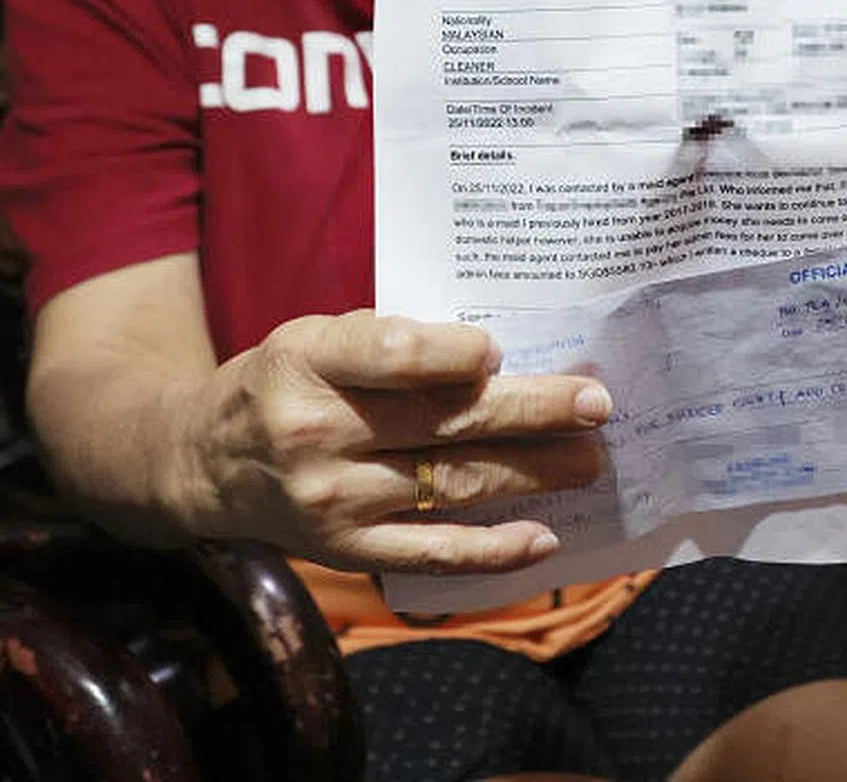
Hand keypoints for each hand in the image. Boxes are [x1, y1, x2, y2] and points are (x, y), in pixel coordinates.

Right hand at [200, 310, 610, 573]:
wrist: (205, 464)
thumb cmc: (285, 382)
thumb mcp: (316, 336)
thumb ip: (389, 341)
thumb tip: (495, 357)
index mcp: (309, 362)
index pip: (390, 355)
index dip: (452, 353)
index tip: (501, 350)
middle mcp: (319, 434)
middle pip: (442, 422)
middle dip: (531, 412)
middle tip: (596, 404)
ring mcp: (334, 501)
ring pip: (450, 486)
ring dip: (531, 474)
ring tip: (589, 460)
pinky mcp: (347, 552)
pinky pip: (432, 554)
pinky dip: (491, 551)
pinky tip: (543, 536)